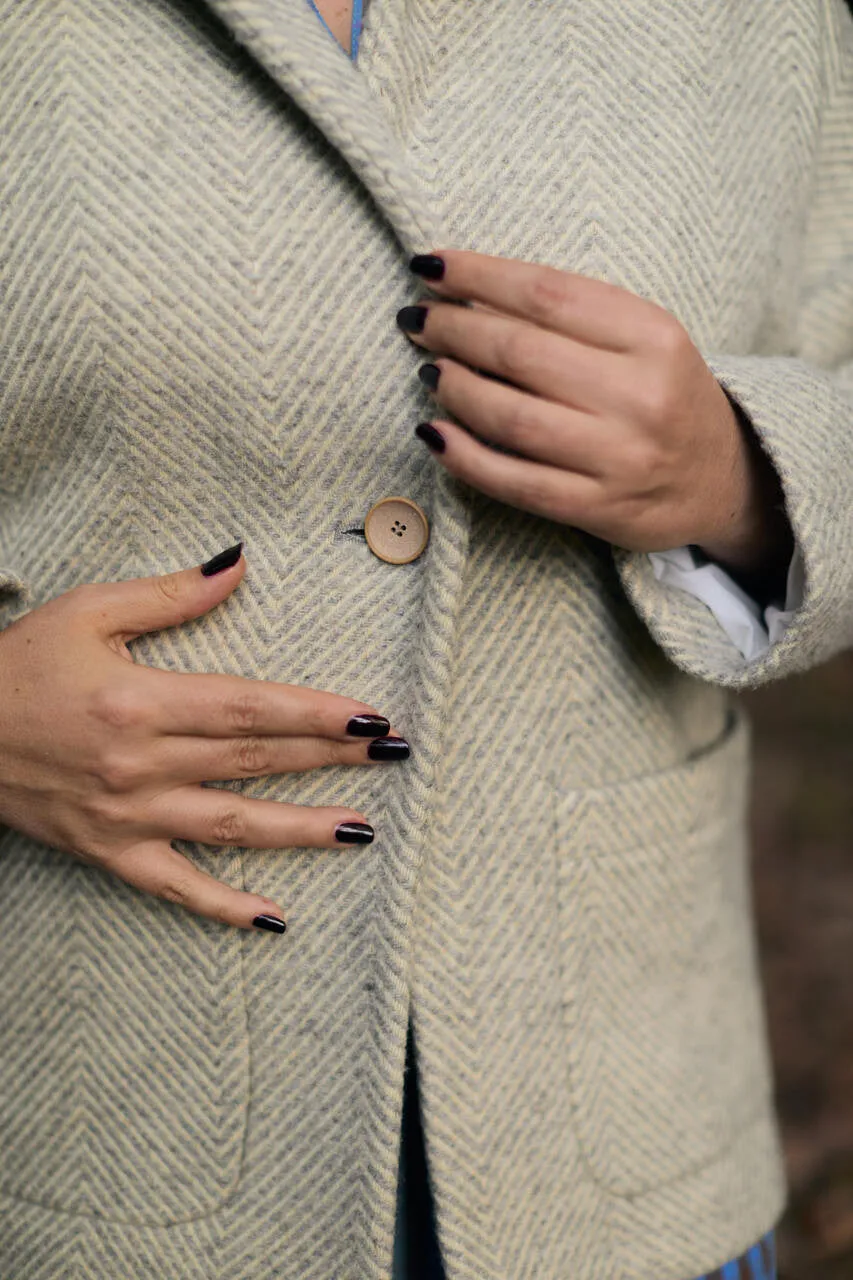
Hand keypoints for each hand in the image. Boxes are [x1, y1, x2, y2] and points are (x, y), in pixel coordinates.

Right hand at [0, 548, 406, 931]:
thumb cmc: (16, 666)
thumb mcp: (88, 613)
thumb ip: (171, 595)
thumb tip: (239, 565)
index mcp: (142, 700)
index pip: (251, 708)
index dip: (317, 713)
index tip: (371, 715)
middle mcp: (142, 763)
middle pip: (256, 761)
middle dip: (332, 758)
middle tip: (393, 756)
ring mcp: (129, 815)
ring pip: (233, 825)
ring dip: (302, 828)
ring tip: (362, 830)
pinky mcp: (109, 851)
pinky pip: (176, 886)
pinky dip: (224, 904)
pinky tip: (274, 917)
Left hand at [400, 251, 791, 590]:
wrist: (721, 479)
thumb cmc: (664, 395)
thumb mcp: (642, 339)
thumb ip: (572, 316)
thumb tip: (469, 295)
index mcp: (653, 336)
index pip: (548, 294)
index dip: (478, 276)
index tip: (430, 267)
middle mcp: (640, 396)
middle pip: (521, 352)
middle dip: (454, 329)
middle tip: (417, 320)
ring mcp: (620, 458)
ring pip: (511, 417)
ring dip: (454, 388)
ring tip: (429, 369)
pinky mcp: (598, 509)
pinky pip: (514, 481)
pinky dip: (463, 456)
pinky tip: (433, 432)